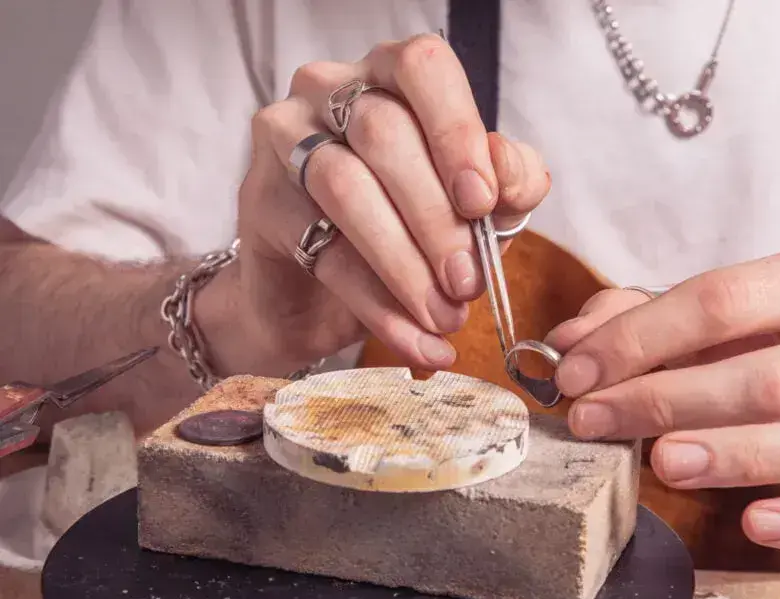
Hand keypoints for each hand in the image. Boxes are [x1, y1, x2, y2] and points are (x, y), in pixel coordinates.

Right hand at [201, 34, 549, 377]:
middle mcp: (327, 90)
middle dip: (437, 220)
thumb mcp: (471, 205)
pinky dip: (379, 306)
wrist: (319, 293)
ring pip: (346, 188)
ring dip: (406, 264)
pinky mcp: (261, 203)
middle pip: (386, 135)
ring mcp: (284, 141)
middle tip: (468, 283)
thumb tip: (510, 176)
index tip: (481, 202)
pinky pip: (324, 253)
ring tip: (444, 315)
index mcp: (390, 74)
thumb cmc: (404, 227)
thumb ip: (505, 184)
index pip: (424, 68)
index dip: (457, 132)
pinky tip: (415, 341)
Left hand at [545, 240, 779, 551]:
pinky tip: (757, 524)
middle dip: (668, 403)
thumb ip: (648, 318)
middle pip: (770, 376)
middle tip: (596, 423)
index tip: (576, 375)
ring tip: (663, 467)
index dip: (639, 340)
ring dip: (734, 456)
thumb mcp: (733, 314)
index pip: (723, 299)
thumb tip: (569, 344)